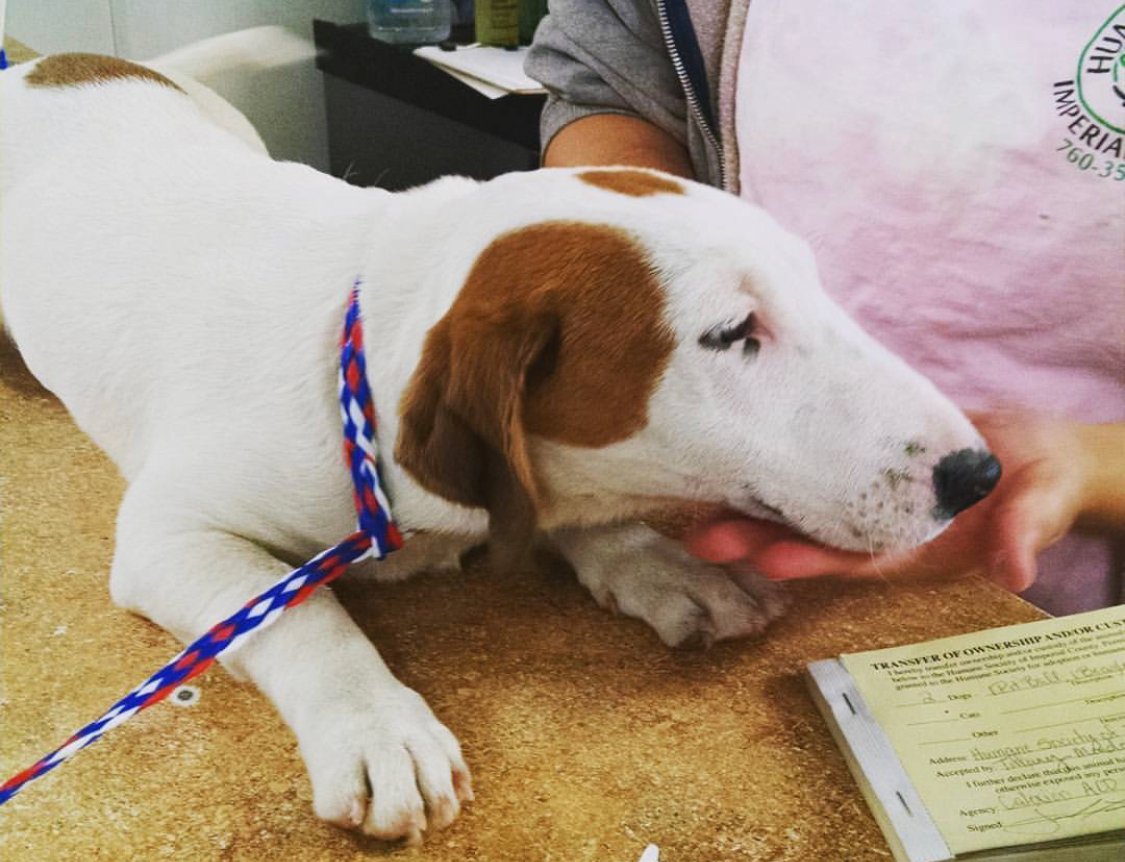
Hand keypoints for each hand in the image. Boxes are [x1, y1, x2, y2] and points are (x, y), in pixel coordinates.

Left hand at [686, 412, 1114, 592]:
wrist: (1035, 452)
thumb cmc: (1045, 482)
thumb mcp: (1044, 504)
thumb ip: (1027, 534)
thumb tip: (1015, 571)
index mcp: (922, 549)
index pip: (860, 558)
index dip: (815, 560)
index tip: (769, 560)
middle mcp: (884, 533)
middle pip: (814, 541)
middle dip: (758, 540)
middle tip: (702, 539)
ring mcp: (868, 504)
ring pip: (802, 511)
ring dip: (751, 512)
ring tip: (695, 512)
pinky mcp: (859, 468)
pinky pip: (812, 471)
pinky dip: (775, 471)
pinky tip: (731, 462)